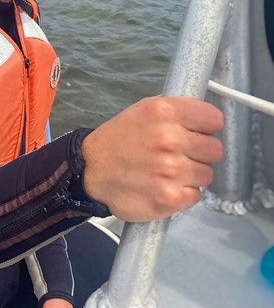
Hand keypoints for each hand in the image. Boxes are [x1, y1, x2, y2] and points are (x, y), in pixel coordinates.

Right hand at [81, 96, 223, 221]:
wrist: (91, 170)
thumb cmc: (119, 139)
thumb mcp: (144, 109)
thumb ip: (176, 111)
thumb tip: (207, 119)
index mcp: (164, 112)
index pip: (214, 119)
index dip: (205, 127)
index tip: (196, 132)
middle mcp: (169, 139)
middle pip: (215, 149)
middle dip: (199, 152)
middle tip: (179, 154)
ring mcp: (171, 170)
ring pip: (207, 174)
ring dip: (191, 174)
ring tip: (167, 171)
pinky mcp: (170, 198)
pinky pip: (196, 195)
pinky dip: (183, 193)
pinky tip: (164, 185)